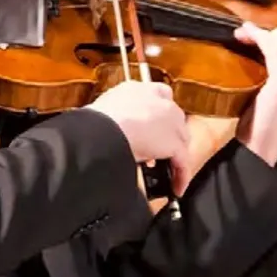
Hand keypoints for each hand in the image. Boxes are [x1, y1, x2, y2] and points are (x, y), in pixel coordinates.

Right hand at [88, 80, 188, 194]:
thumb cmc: (93, 123)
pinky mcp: (174, 142)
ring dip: (175, 154)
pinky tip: (176, 186)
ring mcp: (169, 120)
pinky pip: (182, 162)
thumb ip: (113, 116)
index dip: (157, 114)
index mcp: (136, 89)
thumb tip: (108, 128)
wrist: (102, 131)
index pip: (158, 95)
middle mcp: (157, 100)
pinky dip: (181, 175)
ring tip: (166, 170)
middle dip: (167, 134)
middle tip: (156, 151)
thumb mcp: (102, 111)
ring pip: (181, 138)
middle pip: (173, 118)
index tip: (151, 126)